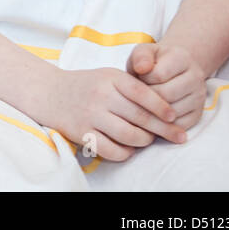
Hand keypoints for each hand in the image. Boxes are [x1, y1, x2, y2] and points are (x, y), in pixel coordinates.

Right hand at [43, 67, 186, 162]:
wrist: (49, 93)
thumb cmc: (87, 85)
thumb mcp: (109, 76)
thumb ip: (134, 87)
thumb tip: (166, 110)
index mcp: (110, 78)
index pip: (143, 93)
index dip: (162, 106)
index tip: (174, 117)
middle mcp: (101, 96)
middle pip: (141, 117)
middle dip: (164, 129)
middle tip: (178, 136)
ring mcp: (90, 115)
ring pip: (130, 136)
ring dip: (144, 141)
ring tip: (147, 140)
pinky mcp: (82, 133)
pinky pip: (112, 150)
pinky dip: (126, 153)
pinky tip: (128, 148)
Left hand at [128, 43, 206, 131]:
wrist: (172, 70)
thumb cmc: (153, 62)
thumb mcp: (144, 52)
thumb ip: (140, 57)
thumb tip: (142, 68)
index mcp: (183, 59)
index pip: (158, 75)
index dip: (143, 79)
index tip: (139, 77)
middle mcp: (196, 78)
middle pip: (166, 95)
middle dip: (147, 96)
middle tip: (139, 94)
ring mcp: (199, 98)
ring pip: (173, 112)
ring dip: (154, 111)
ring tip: (145, 102)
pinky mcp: (198, 114)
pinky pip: (179, 126)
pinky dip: (163, 124)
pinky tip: (153, 115)